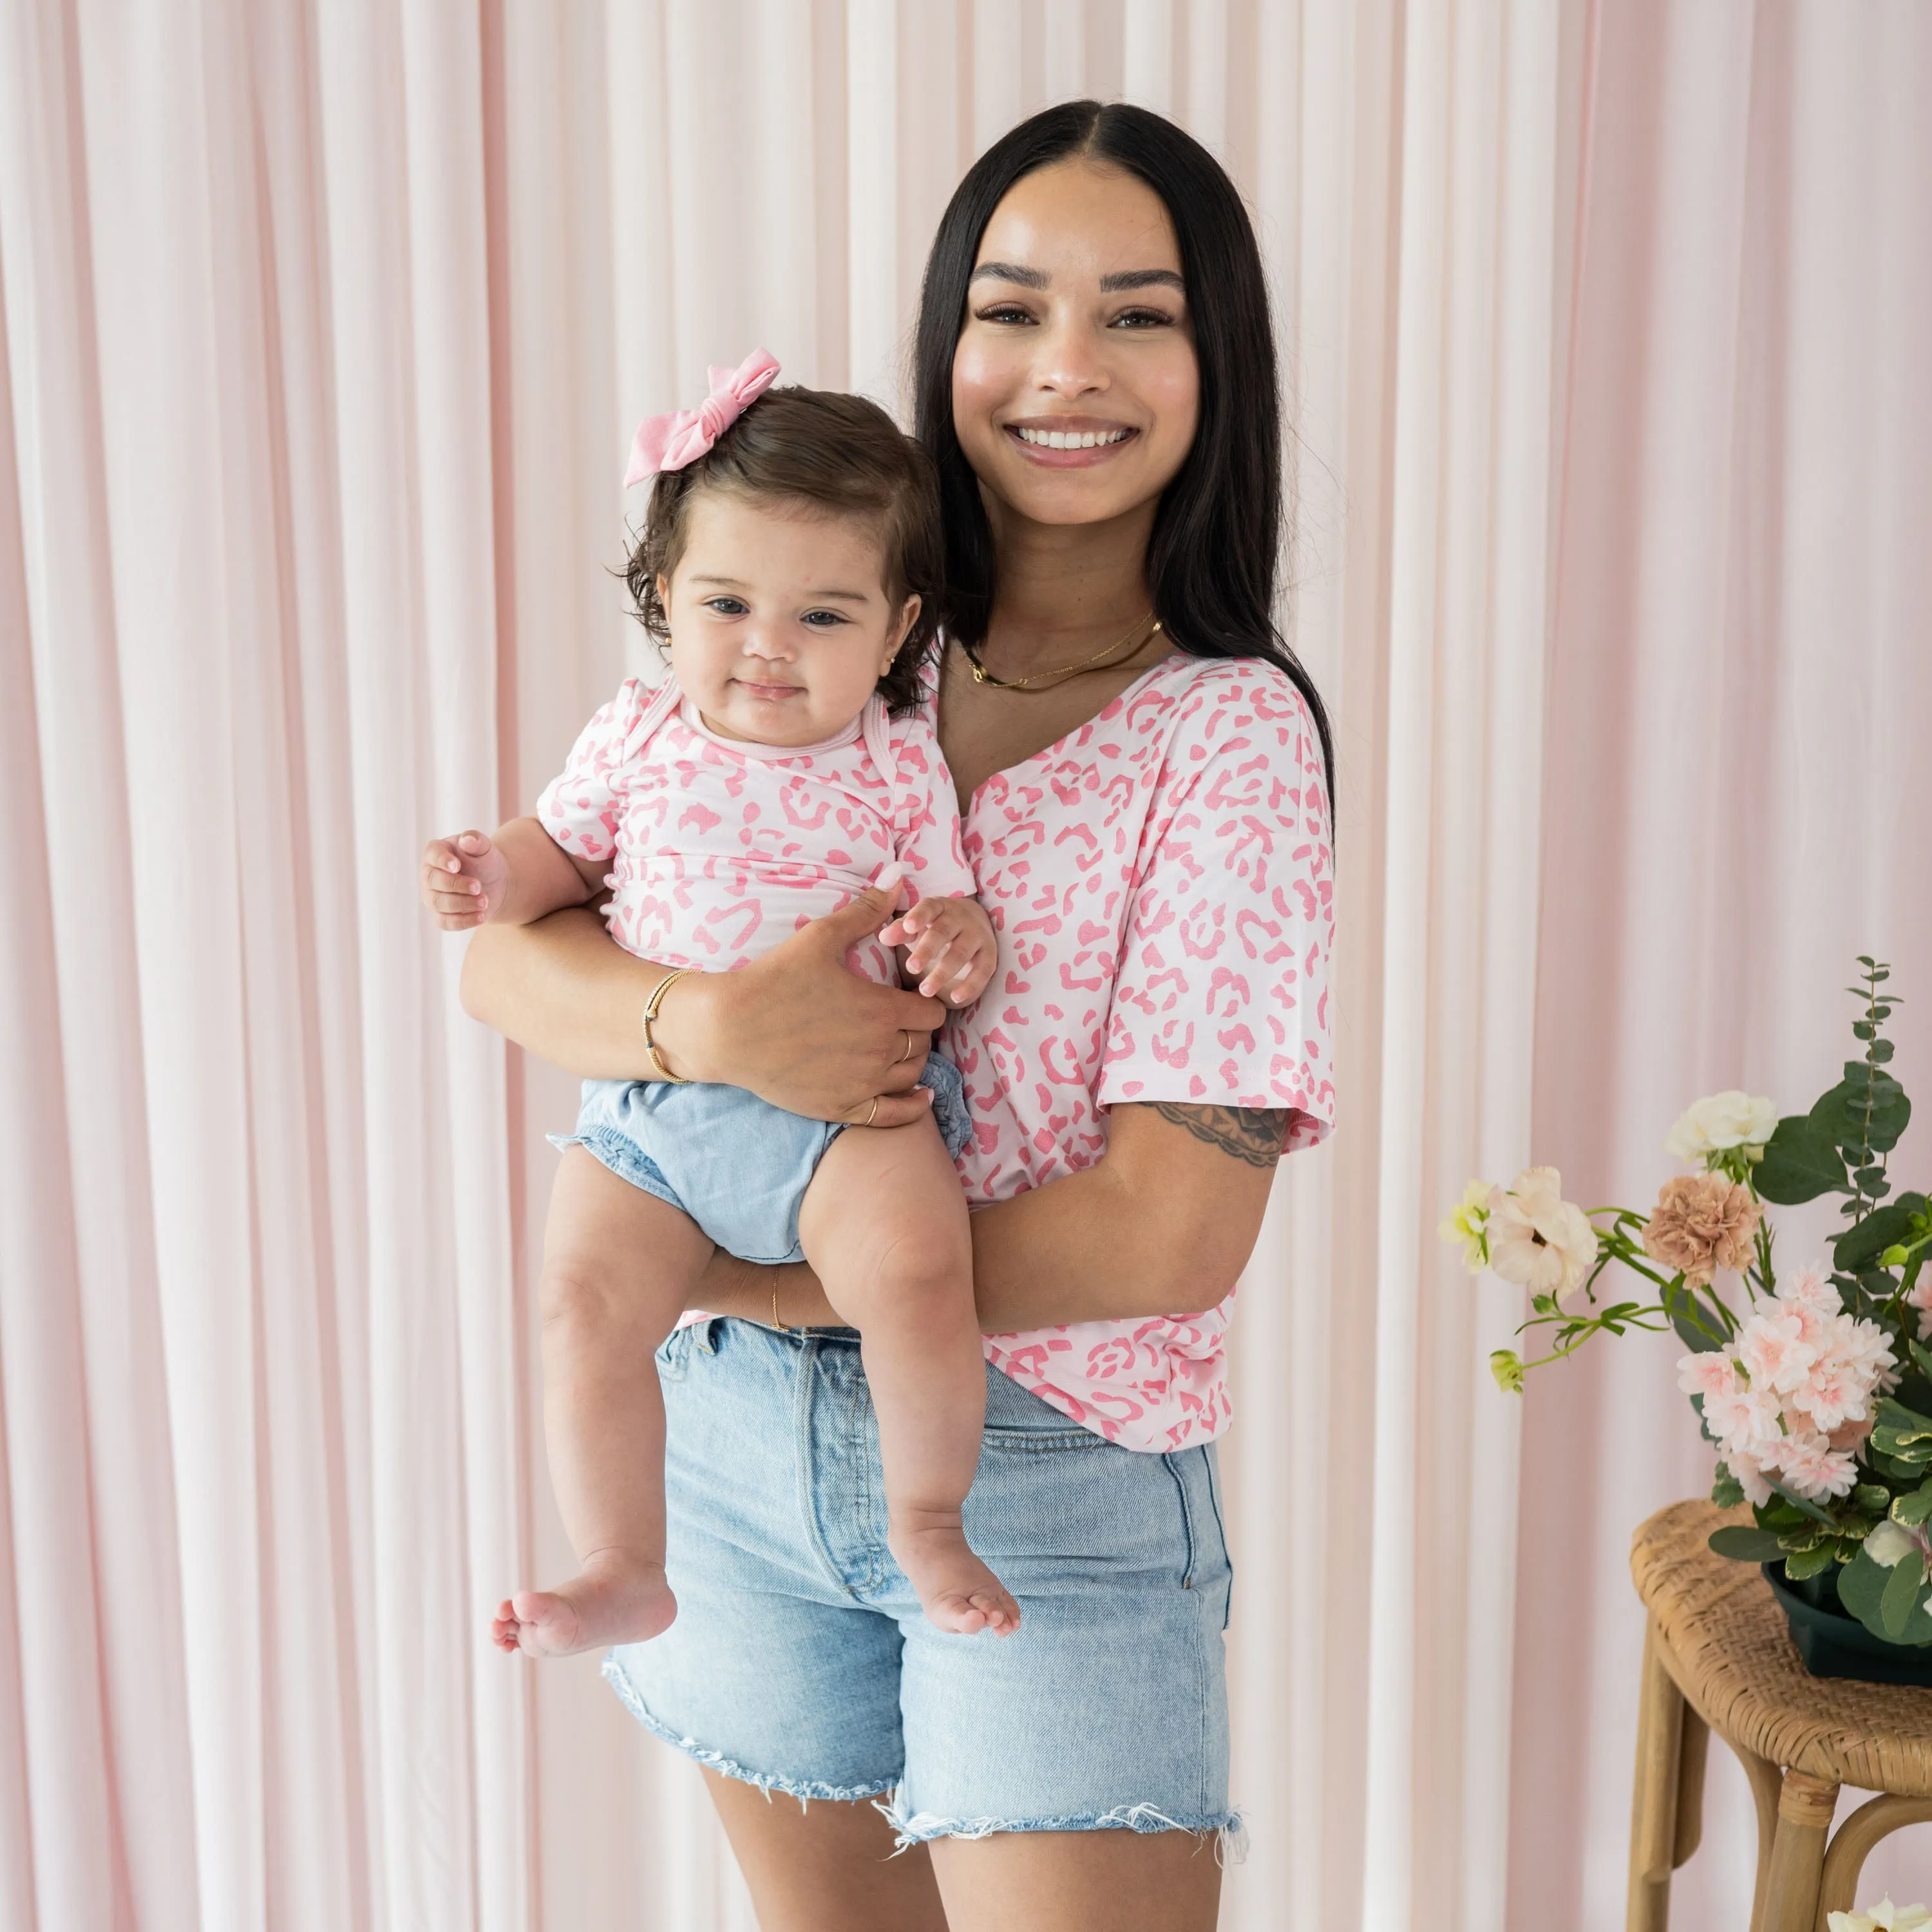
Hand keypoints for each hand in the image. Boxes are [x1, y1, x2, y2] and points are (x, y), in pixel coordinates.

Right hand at [422, 830, 509, 929]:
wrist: (494, 883)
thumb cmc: (484, 861)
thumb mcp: (484, 848)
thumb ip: (476, 841)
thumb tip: (467, 839)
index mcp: (435, 852)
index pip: (433, 855)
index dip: (442, 861)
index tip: (457, 866)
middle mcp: (428, 875)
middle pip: (434, 881)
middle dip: (457, 885)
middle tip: (479, 886)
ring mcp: (431, 896)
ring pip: (439, 903)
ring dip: (463, 904)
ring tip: (485, 901)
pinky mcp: (439, 915)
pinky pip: (445, 922)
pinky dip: (463, 921)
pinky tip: (481, 916)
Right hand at [653, 877, 947, 1125]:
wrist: (727, 1030)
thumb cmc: (774, 979)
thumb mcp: (820, 937)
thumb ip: (865, 911)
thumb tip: (898, 874)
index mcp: (882, 1009)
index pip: (933, 1011)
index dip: (925, 1001)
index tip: (911, 995)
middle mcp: (880, 1050)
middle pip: (925, 1044)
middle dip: (918, 1030)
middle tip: (901, 1020)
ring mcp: (863, 1083)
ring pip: (912, 1075)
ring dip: (912, 1061)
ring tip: (900, 1048)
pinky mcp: (843, 1107)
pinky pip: (895, 1115)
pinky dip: (912, 1106)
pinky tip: (919, 1096)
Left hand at [881, 895, 998, 1004]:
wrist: (973, 922)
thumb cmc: (934, 926)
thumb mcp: (916, 925)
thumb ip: (900, 931)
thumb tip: (883, 937)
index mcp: (938, 907)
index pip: (928, 907)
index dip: (919, 916)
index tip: (908, 927)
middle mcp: (960, 918)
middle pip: (944, 932)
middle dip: (927, 950)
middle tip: (910, 968)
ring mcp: (977, 935)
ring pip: (961, 953)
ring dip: (943, 972)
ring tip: (924, 991)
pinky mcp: (989, 955)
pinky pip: (982, 971)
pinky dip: (970, 985)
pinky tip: (955, 998)